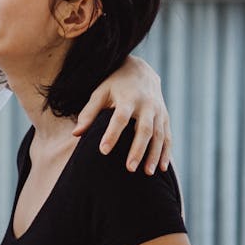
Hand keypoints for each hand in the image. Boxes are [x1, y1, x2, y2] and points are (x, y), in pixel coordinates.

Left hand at [73, 55, 170, 174]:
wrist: (141, 71)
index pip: (120, 118)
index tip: (103, 151)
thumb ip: (89, 113)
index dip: (112, 134)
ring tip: (147, 173)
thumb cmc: (115, 84)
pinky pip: (168, 137)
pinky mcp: (165, 117)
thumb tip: (75, 134)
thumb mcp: (100, 92)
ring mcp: (158, 111)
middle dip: (138, 149)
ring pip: (159, 135)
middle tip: (130, 168)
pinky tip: (162, 169)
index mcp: (128, 97)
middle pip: (144, 129)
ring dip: (154, 155)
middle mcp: (146, 104)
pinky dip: (166, 153)